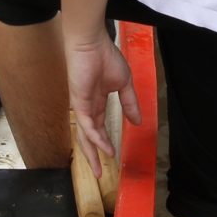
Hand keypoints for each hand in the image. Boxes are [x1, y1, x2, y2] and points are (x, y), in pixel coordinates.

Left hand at [63, 25, 138, 174]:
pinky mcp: (78, 102)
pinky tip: (103, 146)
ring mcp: (81, 106)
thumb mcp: (124, 83)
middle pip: (89, 137)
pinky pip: (87, 124)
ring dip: (92, 152)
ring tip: (100, 168)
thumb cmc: (106, 57)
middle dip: (94, 155)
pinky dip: (95, 137)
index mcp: (97, 101)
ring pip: (85, 135)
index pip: (99, 127)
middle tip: (100, 174)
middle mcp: (87, 107)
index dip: (105, 142)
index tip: (113, 156)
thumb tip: (138, 121)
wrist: (92, 43)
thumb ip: (130, 103)